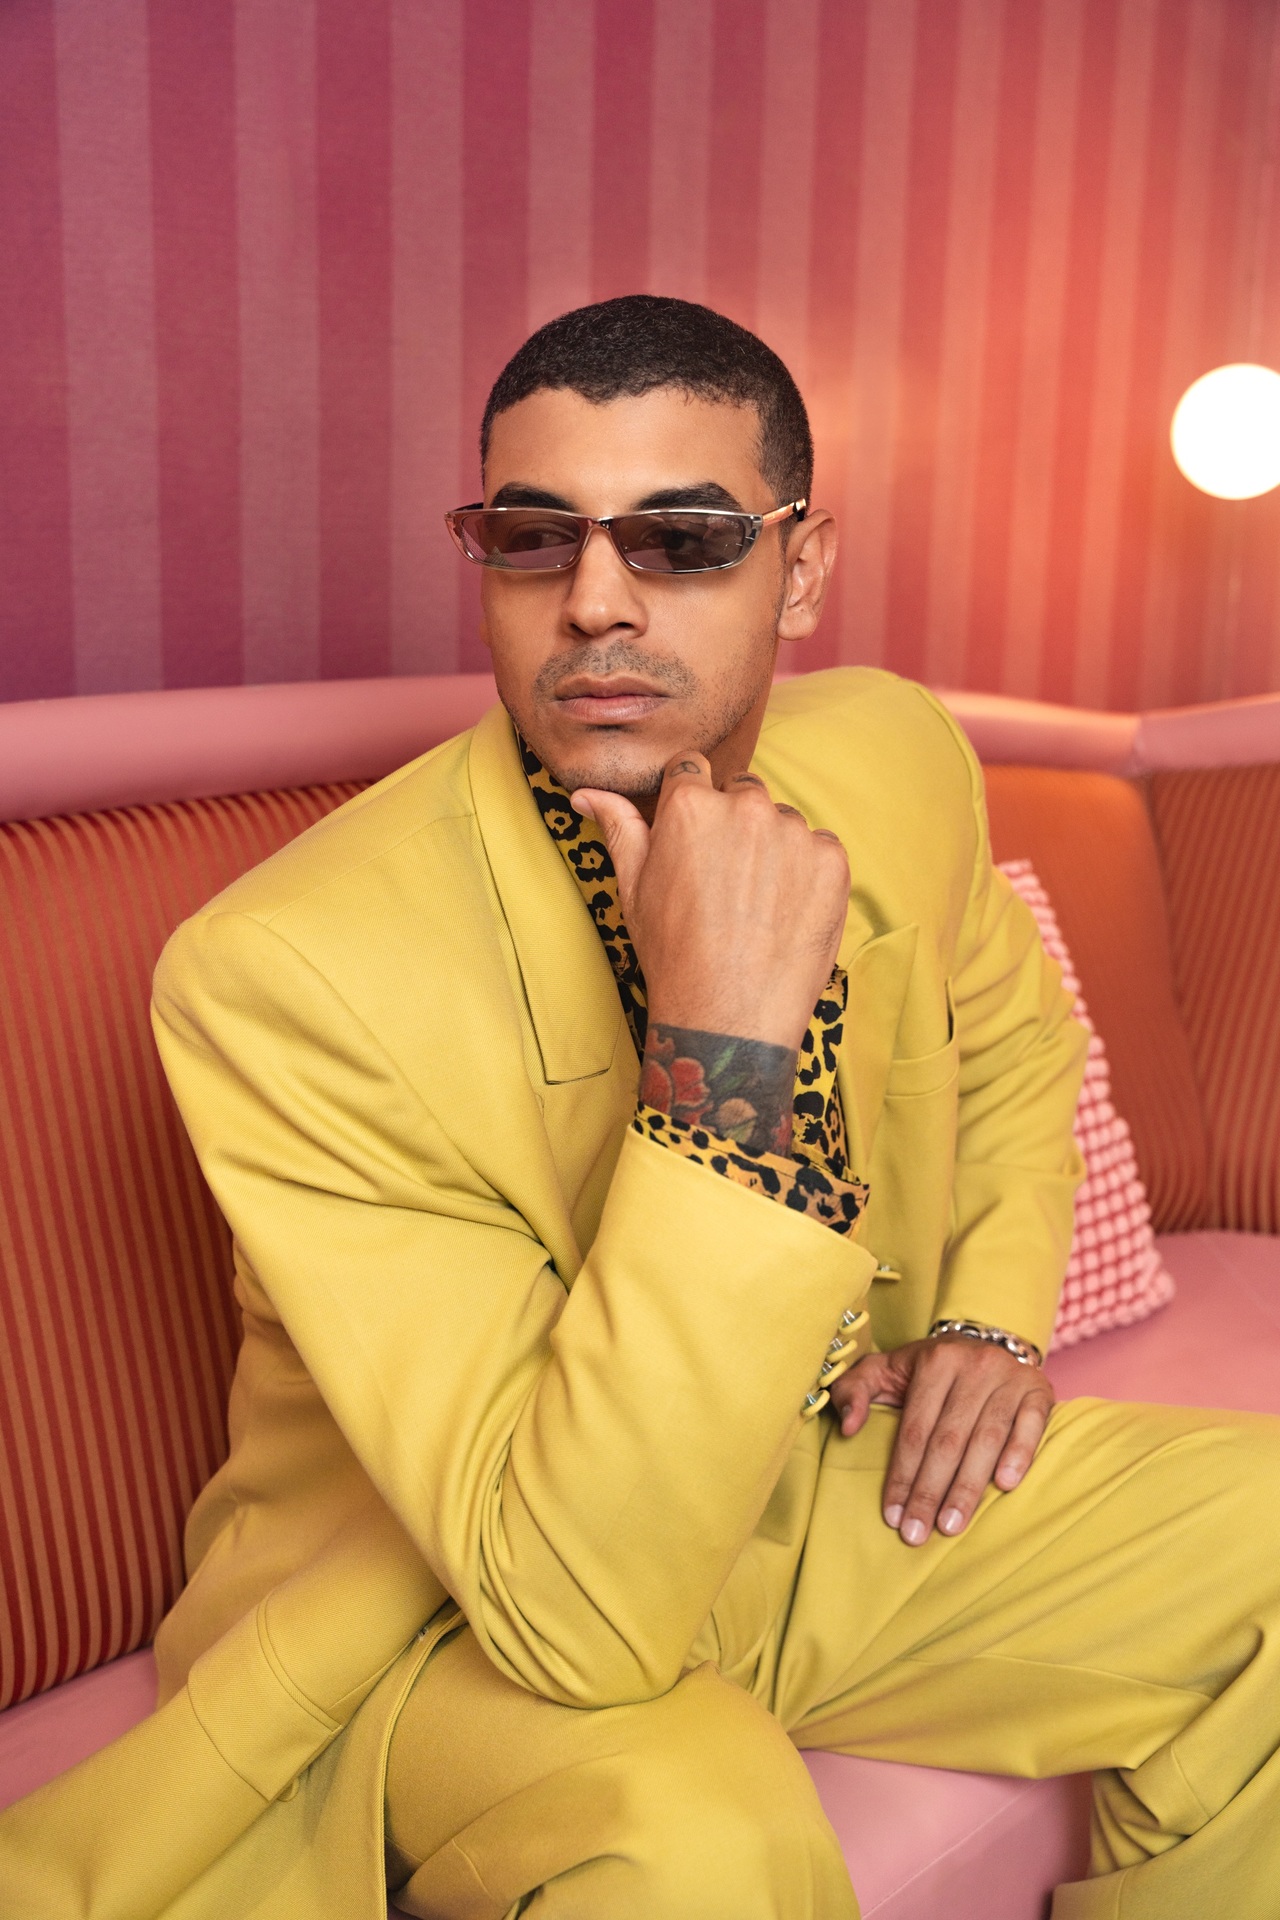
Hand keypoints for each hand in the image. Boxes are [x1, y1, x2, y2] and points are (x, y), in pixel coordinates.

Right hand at [571, 751, 848, 1051]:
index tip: (693, 839)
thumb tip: (586, 795)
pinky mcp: (831, 861)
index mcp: (690, 806)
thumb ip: (619, 828)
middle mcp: (745, 808)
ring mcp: (794, 833)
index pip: (691, 771)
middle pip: (741, 792)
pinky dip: (807, 873)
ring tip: (757, 903)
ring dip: (773, 847)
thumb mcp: (634, 889)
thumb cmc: (674, 954)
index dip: (689, 802)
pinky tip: (786, 912)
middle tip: (724, 880)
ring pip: (782, 821)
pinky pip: (820, 848)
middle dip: (733, 824)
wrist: (730, 1015)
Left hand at [829, 1335, 1053, 1544]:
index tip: (892, 1515)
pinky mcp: (1038, 1390)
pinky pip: (1031, 1425)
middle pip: (947, 1440)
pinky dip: (1019, 1455)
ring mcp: (1009, 1377)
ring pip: (986, 1439)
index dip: (902, 1475)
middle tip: (917, 1534)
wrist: (986, 1341)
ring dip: (968, 1487)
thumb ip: (854, 1390)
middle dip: (929, 1492)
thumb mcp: (885, 1368)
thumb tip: (848, 1427)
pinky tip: (1005, 1485)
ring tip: (951, 1525)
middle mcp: (973, 1366)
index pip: (914, 1429)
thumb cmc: (930, 1368)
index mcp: (934, 1361)